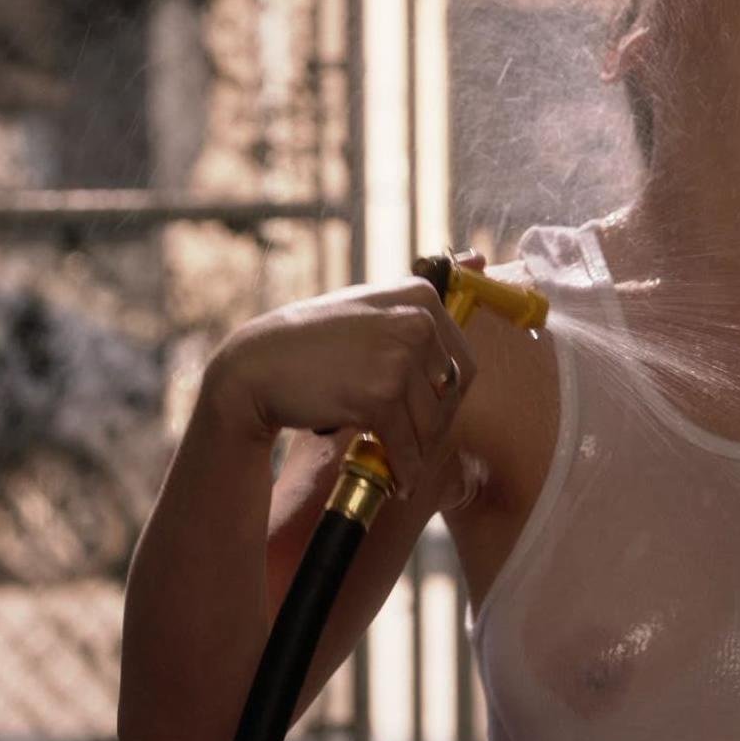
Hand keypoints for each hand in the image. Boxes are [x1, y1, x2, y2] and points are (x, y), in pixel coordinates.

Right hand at [202, 254, 484, 490]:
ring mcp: (399, 359)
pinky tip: (398, 482)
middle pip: (450, 396)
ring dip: (417, 454)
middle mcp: (416, 323)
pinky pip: (407, 447)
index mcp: (420, 298)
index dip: (446, 398)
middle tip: (411, 447)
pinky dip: (404, 471)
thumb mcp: (371, 308)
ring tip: (399, 466)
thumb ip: (420, 303)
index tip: (427, 416)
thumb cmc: (315, 342)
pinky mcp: (380, 397)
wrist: (257, 366)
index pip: (463, 362)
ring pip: (430, 426)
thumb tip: (481, 257)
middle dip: (433, 428)